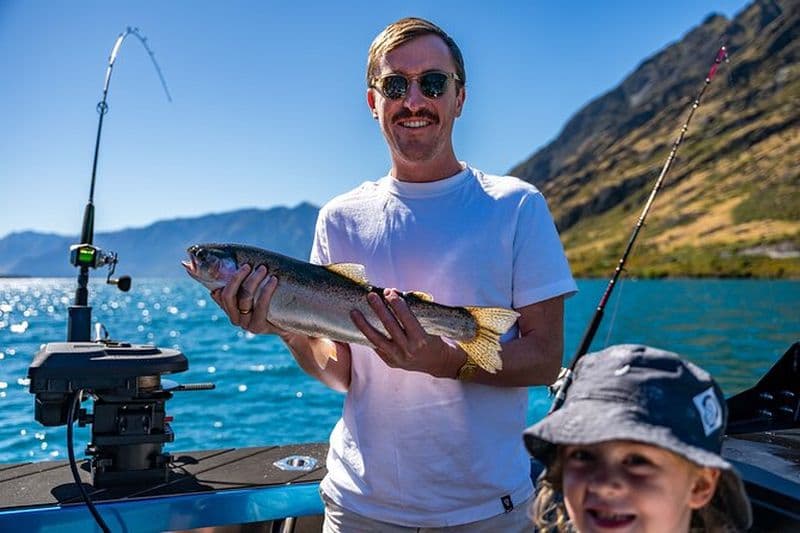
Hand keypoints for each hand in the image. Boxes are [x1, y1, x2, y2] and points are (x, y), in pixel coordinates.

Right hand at [209, 264, 286, 335]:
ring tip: (263, 268)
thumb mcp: (257, 293)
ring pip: (245, 298)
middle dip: (237, 277)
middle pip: (229, 296)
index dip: (222, 279)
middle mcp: (235, 318)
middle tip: (248, 265)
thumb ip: (244, 284)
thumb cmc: (273, 302)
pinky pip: (261, 306)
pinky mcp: (259, 327)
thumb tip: (228, 264)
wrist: (291, 322)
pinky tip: (273, 280)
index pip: (220, 294)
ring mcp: (246, 324)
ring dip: (253, 280)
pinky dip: (267, 290)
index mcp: (230, 309)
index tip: (236, 265)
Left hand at [350, 288, 464, 377]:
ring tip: (354, 312)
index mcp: (421, 339)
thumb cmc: (437, 340)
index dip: (396, 303)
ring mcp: (398, 358)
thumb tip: (393, 295)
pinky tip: (360, 326)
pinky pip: (376, 348)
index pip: (406, 317)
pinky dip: (368, 336)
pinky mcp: (391, 363)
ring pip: (376, 339)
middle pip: (389, 326)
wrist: (441, 364)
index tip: (389, 291)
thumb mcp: (431, 326)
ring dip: (364, 324)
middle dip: (379, 309)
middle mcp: (408, 350)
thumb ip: (412, 313)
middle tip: (371, 295)